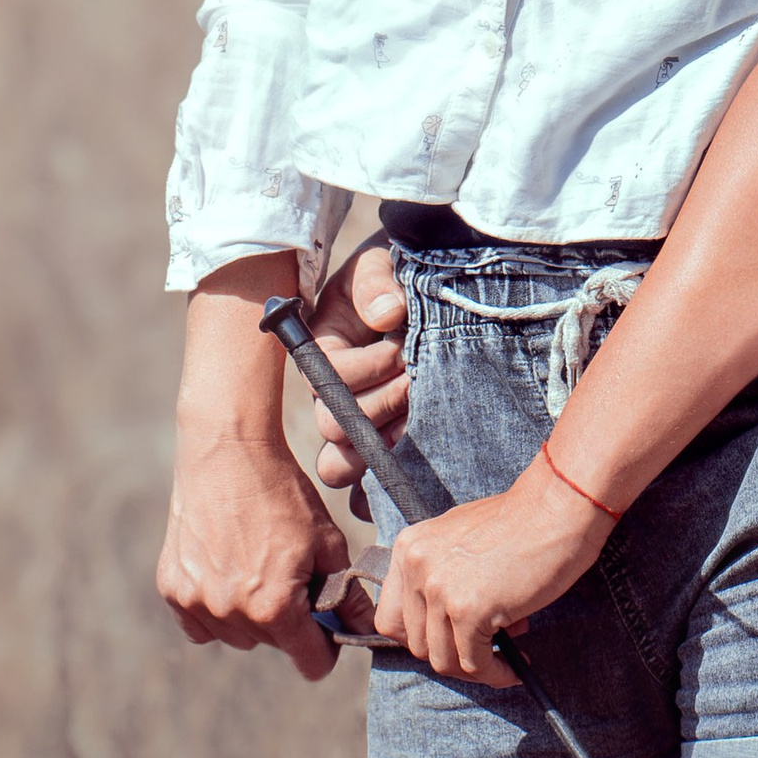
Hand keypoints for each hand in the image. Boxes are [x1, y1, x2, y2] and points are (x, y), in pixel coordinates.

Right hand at [158, 427, 351, 681]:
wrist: (227, 454)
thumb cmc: (283, 494)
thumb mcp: (328, 542)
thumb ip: (347, 594)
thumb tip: (365, 628)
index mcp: (274, 608)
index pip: (310, 663)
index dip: (326, 649)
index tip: (328, 629)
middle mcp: (230, 613)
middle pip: (273, 645)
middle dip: (289, 623)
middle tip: (291, 578)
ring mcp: (195, 603)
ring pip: (236, 636)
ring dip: (250, 617)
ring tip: (257, 569)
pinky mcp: (172, 589)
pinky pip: (200, 624)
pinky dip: (214, 610)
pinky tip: (227, 574)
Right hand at [306, 240, 408, 507]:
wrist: (434, 289)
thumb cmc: (400, 274)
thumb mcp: (381, 263)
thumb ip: (376, 282)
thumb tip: (388, 316)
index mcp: (323, 353)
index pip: (327, 380)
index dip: (367, 369)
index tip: (403, 347)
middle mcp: (333, 396)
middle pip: (332, 428)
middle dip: (380, 406)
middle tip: (417, 383)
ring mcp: (357, 427)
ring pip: (340, 467)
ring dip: (379, 452)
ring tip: (418, 424)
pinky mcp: (384, 450)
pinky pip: (366, 494)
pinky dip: (384, 492)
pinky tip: (419, 477)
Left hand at [375, 464, 610, 687]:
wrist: (558, 506)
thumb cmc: (522, 521)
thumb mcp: (461, 539)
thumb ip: (441, 573)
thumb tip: (444, 622)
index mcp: (409, 548)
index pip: (391, 617)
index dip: (419, 639)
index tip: (448, 643)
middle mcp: (415, 567)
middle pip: (416, 643)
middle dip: (450, 655)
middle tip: (484, 650)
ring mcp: (440, 589)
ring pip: (443, 659)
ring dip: (474, 668)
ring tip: (504, 658)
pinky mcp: (469, 610)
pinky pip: (474, 662)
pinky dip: (495, 672)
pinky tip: (515, 667)